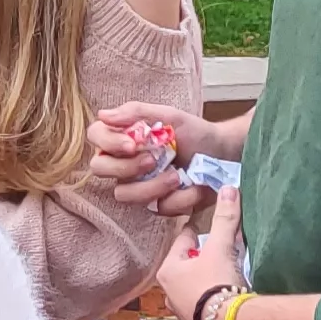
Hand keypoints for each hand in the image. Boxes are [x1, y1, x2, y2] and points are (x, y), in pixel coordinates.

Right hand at [98, 101, 231, 204]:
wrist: (224, 154)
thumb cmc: (195, 132)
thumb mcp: (169, 115)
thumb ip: (137, 112)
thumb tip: (103, 114)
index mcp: (124, 138)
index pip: (96, 136)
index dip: (108, 141)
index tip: (132, 143)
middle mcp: (125, 162)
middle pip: (100, 168)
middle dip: (125, 167)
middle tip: (152, 160)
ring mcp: (139, 185)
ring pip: (124, 193)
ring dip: (151, 186)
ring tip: (177, 176)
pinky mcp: (159, 204)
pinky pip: (157, 207)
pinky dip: (178, 198)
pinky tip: (192, 187)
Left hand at [154, 189, 245, 319]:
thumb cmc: (216, 284)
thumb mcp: (221, 248)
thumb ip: (225, 219)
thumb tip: (228, 189)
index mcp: (168, 270)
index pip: (183, 242)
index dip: (198, 234)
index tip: (208, 230)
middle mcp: (169, 293)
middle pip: (188, 266)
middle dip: (203, 259)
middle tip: (221, 252)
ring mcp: (183, 313)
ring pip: (195, 288)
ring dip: (208, 281)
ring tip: (226, 275)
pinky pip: (205, 306)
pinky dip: (214, 300)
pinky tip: (227, 298)